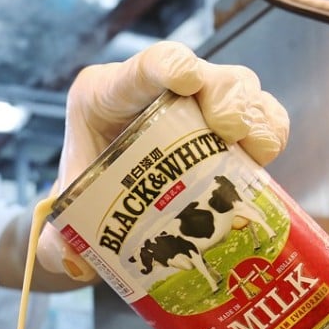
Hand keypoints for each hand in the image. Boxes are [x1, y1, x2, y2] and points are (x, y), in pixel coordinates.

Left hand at [36, 41, 289, 279]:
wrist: (99, 206)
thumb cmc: (80, 196)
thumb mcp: (64, 216)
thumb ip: (57, 243)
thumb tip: (77, 263)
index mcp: (105, 95)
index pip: (142, 67)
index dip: (168, 65)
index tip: (188, 81)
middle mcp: (156, 89)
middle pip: (203, 73)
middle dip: (225, 96)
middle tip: (229, 131)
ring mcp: (195, 102)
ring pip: (238, 89)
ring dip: (255, 116)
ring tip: (257, 151)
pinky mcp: (225, 124)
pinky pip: (259, 114)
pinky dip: (270, 131)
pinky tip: (265, 158)